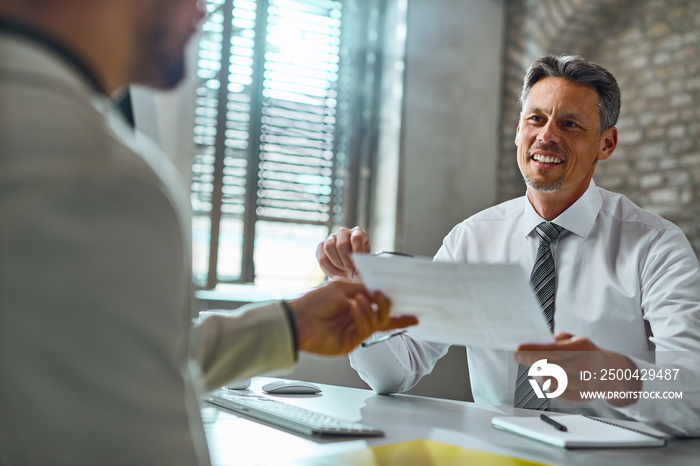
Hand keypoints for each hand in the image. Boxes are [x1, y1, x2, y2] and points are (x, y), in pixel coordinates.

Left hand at [287, 280, 417, 355]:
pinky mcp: (350, 343)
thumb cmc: (315, 301)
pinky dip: (362, 316)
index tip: (414, 310)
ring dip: (371, 309)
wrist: (298, 319)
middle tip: (386, 299)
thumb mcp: (342, 287)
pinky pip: (365, 330)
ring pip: (377, 323)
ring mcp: (355, 331)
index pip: (380, 306)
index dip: (397, 309)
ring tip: (360, 299)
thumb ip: (363, 289)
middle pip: (384, 319)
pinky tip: (354, 306)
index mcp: (356, 304)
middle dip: (391, 310)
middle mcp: (358, 318)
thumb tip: (381, 291)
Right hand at [316, 226, 369, 278]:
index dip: (357, 253)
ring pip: (329, 247)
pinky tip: (336, 274)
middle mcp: (344, 232)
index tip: (358, 266)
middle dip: (346, 261)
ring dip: (336, 263)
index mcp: (358, 232)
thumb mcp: (365, 262)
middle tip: (350, 270)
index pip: (356, 238)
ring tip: (343, 272)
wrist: (352, 268)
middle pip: (341, 244)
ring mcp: (331, 237)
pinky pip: (321, 256)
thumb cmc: (360, 264)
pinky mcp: (322, 246)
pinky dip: (328, 267)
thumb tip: (357, 271)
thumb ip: (362, 264)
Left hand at [515, 333, 640, 405]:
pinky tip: (546, 377)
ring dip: (538, 373)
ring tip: (538, 367)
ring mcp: (582, 384)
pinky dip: (546, 384)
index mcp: (583, 349)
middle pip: (549, 366)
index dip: (533, 351)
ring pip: (550, 381)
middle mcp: (584, 367)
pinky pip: (555, 392)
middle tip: (519, 356)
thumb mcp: (577, 339)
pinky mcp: (579, 397)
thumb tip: (538, 342)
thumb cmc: (588, 353)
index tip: (518, 350)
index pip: (553, 351)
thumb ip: (558, 340)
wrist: (610, 373)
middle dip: (530, 361)